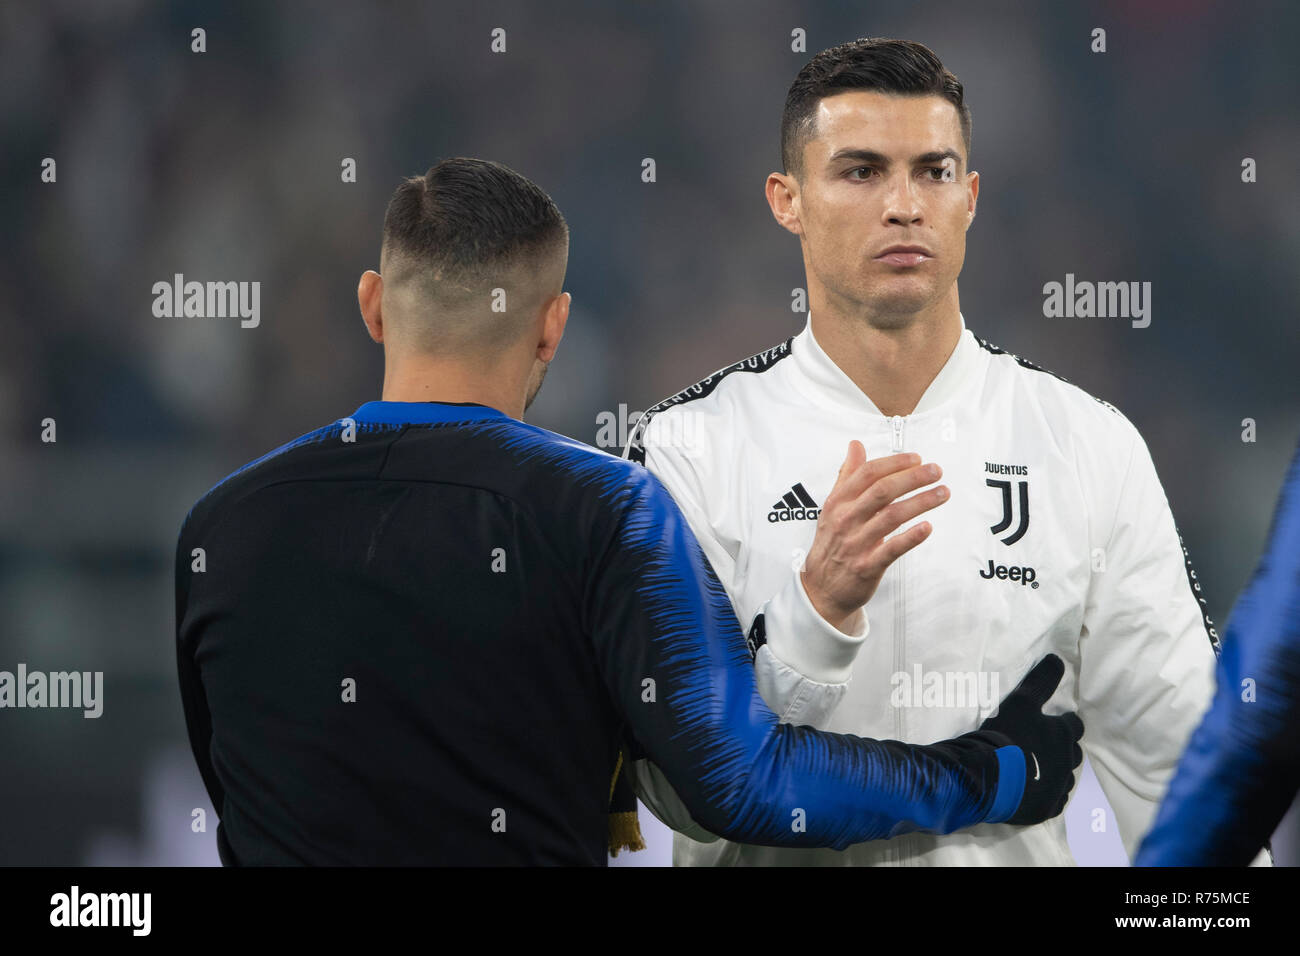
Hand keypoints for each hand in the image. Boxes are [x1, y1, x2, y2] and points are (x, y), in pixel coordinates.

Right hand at [801, 442, 948, 630]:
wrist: (820, 589)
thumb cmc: (831, 543)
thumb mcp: (832, 507)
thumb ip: (846, 476)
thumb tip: (855, 445)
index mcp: (838, 502)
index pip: (867, 474)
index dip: (894, 463)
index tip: (916, 458)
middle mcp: (845, 520)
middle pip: (882, 491)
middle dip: (912, 478)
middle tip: (936, 470)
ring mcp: (856, 543)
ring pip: (891, 516)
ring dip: (920, 502)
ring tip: (943, 493)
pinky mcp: (866, 566)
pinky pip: (891, 549)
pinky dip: (910, 537)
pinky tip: (927, 527)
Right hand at [966, 654, 1084, 825]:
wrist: (989, 775)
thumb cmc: (1006, 735)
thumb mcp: (1021, 702)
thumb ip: (1040, 680)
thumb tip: (1057, 658)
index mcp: (1062, 735)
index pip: (1074, 726)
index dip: (1065, 723)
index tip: (1056, 722)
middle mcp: (1066, 761)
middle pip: (1072, 753)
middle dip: (1062, 748)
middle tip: (1042, 746)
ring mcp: (1058, 786)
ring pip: (1064, 777)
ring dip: (1055, 771)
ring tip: (1036, 768)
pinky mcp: (1047, 807)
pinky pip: (1054, 800)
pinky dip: (1047, 793)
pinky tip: (1033, 790)